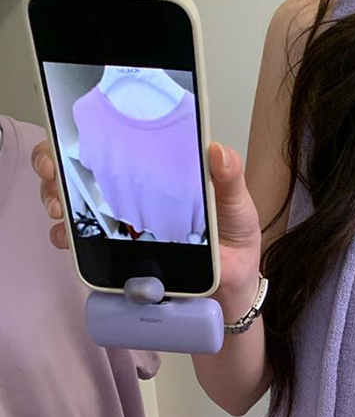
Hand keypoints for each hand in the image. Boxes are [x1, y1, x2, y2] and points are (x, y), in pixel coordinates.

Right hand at [30, 139, 262, 294]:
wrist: (232, 286)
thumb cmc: (234, 240)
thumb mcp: (237, 205)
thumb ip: (229, 179)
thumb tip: (218, 151)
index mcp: (159, 171)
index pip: (116, 141)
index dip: (83, 130)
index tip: (65, 131)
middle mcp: (135, 192)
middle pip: (81, 166)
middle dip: (55, 162)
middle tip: (55, 170)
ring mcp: (123, 221)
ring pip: (74, 200)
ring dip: (56, 197)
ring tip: (61, 206)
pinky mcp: (120, 251)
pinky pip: (85, 241)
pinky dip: (68, 236)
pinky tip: (68, 237)